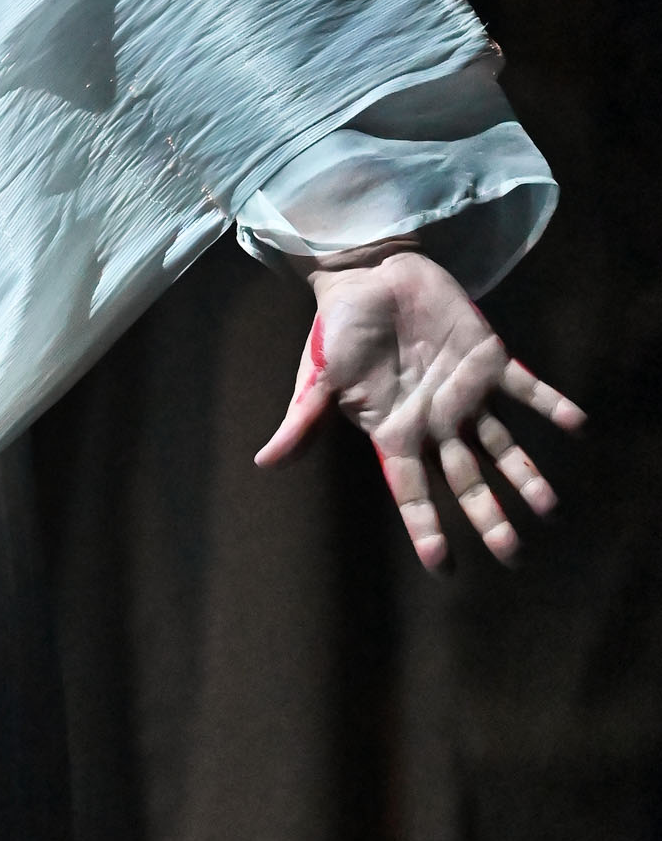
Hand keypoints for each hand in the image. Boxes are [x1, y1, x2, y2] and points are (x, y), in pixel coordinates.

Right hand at [254, 244, 583, 569]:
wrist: (367, 275)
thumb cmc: (336, 328)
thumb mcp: (317, 377)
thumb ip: (303, 420)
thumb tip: (264, 462)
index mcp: (393, 430)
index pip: (411, 488)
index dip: (426, 525)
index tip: (441, 565)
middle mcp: (434, 420)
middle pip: (465, 479)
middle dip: (488, 516)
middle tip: (513, 554)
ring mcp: (464, 392)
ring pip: (500, 444)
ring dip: (525, 473)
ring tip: (549, 506)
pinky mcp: (488, 359)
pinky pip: (527, 387)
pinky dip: (551, 405)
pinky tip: (576, 425)